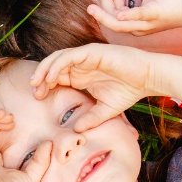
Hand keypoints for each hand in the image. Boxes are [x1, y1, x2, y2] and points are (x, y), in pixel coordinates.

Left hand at [31, 45, 153, 132]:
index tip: (38, 97)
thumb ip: (91, 118)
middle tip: (34, 91)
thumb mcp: (105, 110)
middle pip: (53, 66)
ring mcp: (85, 56)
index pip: (57, 76)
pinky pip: (69, 56)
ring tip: (38, 82)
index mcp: (81, 75)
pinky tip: (52, 77)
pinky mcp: (92, 51)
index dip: (45, 85)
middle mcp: (81, 64)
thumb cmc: (129, 90)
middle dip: (41, 77)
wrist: (148, 78)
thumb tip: (77, 130)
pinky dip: (58, 65)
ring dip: (45, 69)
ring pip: (58, 58)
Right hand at [88, 0, 181, 36]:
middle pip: (111, 18)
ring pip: (118, 23)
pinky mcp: (154, 16)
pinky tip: (119, 13)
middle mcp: (137, 26)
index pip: (114, 12)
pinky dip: (128, 17)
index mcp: (135, 21)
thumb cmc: (173, 0)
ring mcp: (145, 23)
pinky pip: (138, 18)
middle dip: (103, 2)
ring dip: (107, 7)